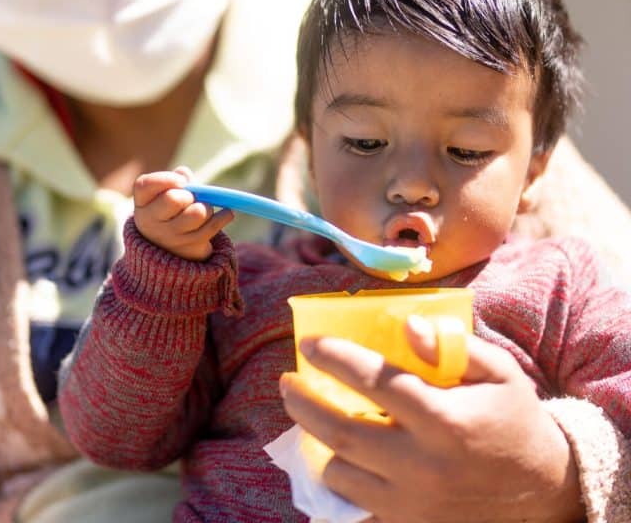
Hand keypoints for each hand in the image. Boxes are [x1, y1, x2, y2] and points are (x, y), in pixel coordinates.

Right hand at [133, 167, 233, 260]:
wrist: (172, 249)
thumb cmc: (171, 211)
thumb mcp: (167, 195)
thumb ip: (176, 180)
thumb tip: (184, 174)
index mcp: (143, 203)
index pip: (145, 185)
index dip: (165, 179)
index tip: (181, 181)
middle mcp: (150, 222)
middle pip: (173, 199)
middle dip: (189, 195)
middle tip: (191, 198)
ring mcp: (169, 238)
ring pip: (197, 213)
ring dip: (207, 207)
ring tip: (205, 208)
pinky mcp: (188, 249)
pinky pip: (212, 227)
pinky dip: (223, 217)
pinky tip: (226, 213)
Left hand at [280, 317, 583, 522]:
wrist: (545, 492)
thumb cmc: (515, 420)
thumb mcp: (500, 373)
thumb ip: (454, 346)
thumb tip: (408, 326)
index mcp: (445, 420)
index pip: (375, 382)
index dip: (335, 358)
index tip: (309, 344)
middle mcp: (423, 465)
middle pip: (343, 432)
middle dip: (304, 404)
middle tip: (286, 382)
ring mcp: (414, 504)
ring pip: (342, 474)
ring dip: (320, 443)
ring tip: (311, 417)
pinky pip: (357, 508)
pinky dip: (339, 481)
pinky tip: (336, 457)